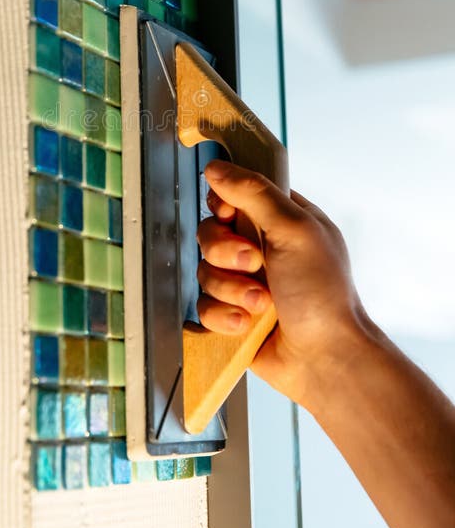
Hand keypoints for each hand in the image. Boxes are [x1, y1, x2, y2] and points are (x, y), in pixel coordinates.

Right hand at [196, 159, 370, 407]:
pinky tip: (248, 324)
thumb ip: (254, 193)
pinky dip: (225, 316)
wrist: (325, 360)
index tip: (231, 216)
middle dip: (226, 252)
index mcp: (282, 220)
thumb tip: (217, 167)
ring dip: (230, 289)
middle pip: (211, 232)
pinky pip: (203, 306)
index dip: (224, 205)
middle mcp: (262, 248)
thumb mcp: (294, 230)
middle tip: (255, 264)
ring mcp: (246, 282)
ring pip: (204, 270)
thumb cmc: (323, 294)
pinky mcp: (232, 313)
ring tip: (261, 303)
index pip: (234, 195)